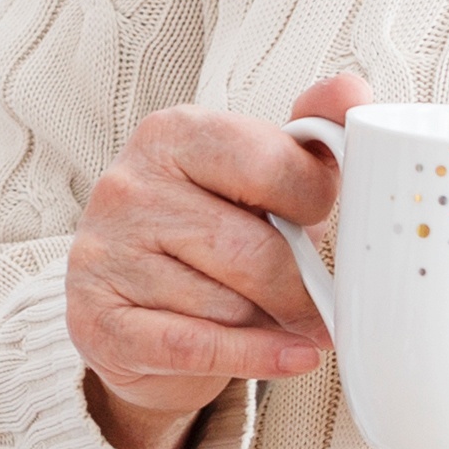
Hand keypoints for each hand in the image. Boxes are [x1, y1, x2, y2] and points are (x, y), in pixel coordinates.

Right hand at [65, 70, 359, 448]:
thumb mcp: (260, 175)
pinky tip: (292, 359)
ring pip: (228, 307)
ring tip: (264, 319)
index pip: (275, 167)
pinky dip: (256, 358)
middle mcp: (127, 186)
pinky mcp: (96, 319)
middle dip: (302, 289)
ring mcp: (106, 253)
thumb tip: (352, 89)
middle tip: (321, 304)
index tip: (317, 223)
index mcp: (172, 133)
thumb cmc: (211, 231)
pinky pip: (196, 346)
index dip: (316, 205)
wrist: (135, 308)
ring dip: (265, 324)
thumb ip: (310, 133)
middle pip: (256, 252)